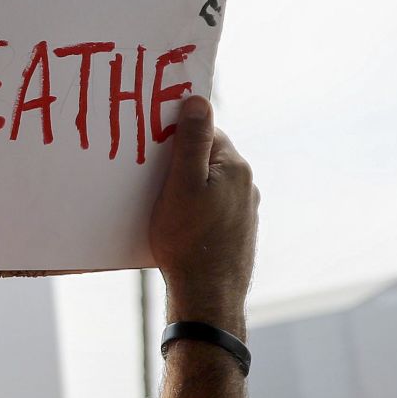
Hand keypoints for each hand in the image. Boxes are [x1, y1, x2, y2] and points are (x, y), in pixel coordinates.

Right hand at [149, 95, 255, 332]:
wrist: (207, 297)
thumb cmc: (187, 240)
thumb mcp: (181, 185)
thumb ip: (191, 142)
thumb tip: (198, 100)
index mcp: (235, 167)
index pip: (205, 132)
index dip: (177, 135)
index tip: (153, 146)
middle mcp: (246, 185)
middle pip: (208, 158)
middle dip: (181, 162)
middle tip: (150, 176)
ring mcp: (244, 211)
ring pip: (210, 185)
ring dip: (187, 188)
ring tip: (161, 205)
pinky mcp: (237, 232)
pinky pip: (213, 209)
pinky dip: (195, 211)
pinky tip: (178, 227)